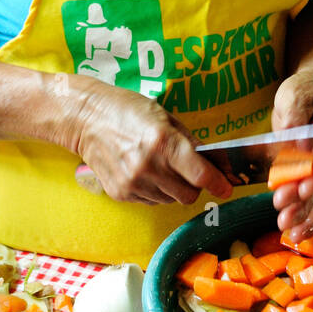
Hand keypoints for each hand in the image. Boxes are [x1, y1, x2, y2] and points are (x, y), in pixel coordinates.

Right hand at [72, 81, 232, 205]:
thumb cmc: (126, 110)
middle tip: (189, 172)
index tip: (226, 187)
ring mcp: (133, 183)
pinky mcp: (120, 193)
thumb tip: (211, 162)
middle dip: (195, 186)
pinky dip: (155, 191)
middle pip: (189, 194)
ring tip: (160, 167)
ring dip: (173, 189)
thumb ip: (188, 141)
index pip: (200, 175)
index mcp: (163, 142)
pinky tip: (144, 172)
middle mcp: (148, 166)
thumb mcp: (163, 116)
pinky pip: (151, 201)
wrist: (85, 118)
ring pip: (170, 200)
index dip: (218, 183)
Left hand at [269, 72, 312, 237]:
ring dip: (301, 211)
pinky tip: (294, 234)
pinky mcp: (310, 175)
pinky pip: (311, 200)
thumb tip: (299, 141)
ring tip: (285, 224)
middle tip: (285, 204)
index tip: (306, 183)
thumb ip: (297, 119)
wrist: (307, 94)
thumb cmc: (305, 91)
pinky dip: (303, 217)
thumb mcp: (296, 96)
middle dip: (304, 195)